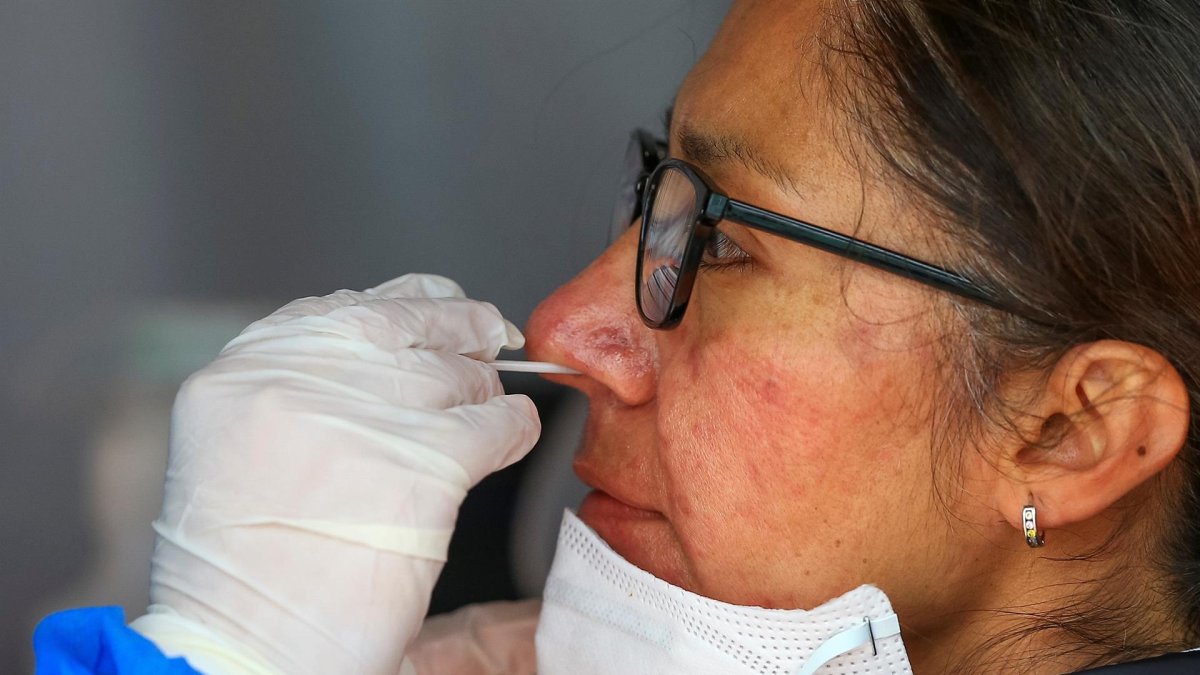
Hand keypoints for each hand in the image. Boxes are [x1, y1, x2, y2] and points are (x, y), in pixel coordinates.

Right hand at [130, 274, 541, 674]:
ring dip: (481, 392)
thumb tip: (388, 356)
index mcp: (243, 371)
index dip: (405, 306)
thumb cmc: (243, 575)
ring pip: (456, 373)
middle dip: (456, 331)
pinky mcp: (427, 462)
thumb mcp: (237, 451)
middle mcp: (299, 377)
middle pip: (405, 328)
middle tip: (486, 338)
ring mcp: (365, 413)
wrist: (248, 651)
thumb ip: (301, 390)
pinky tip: (513, 436)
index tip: (438, 308)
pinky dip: (515, 427)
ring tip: (485, 413)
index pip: (342, 307)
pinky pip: (498, 420)